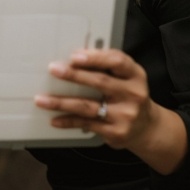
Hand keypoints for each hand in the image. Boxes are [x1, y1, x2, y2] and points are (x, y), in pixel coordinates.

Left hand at [34, 49, 156, 150]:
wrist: (147, 128)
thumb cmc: (128, 93)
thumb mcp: (127, 76)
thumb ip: (107, 65)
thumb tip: (74, 57)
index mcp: (135, 75)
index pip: (117, 61)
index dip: (96, 58)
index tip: (75, 56)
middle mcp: (133, 94)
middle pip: (100, 82)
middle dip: (74, 75)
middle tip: (53, 69)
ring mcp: (124, 115)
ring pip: (88, 106)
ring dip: (61, 102)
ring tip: (41, 100)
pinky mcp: (115, 132)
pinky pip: (86, 124)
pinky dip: (68, 121)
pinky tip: (54, 119)